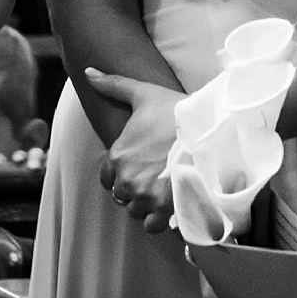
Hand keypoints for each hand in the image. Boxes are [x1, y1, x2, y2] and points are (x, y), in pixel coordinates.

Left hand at [81, 67, 184, 233]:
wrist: (207, 130)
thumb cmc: (175, 111)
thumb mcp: (143, 93)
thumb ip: (113, 85)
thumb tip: (88, 72)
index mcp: (117, 156)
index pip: (108, 178)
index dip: (123, 173)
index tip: (142, 166)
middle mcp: (126, 179)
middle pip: (122, 195)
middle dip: (136, 189)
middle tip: (157, 177)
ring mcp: (145, 196)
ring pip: (136, 211)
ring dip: (147, 205)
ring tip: (165, 190)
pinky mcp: (164, 210)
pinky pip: (152, 225)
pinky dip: (160, 219)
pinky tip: (171, 204)